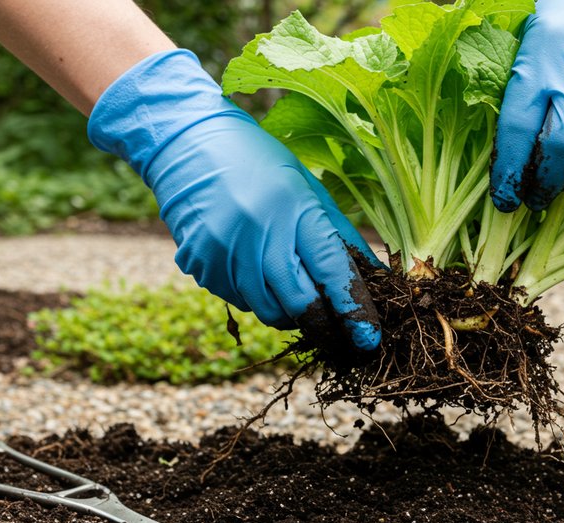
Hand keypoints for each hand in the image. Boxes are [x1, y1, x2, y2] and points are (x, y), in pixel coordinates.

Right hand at [88, 50, 381, 350]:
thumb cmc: (261, 163)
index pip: (331, 270)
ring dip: (290, 312)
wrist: (189, 143)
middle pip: (299, 303)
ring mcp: (225, 251)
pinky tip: (257, 269)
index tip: (369, 337)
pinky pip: (240, 301)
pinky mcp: (201, 264)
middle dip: (324, 324)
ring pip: (269, 311)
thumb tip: (374, 279)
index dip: (353, 310)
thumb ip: (339, 236)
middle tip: (337, 330)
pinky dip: (258, 297)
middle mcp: (258, 232)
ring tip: (295, 290)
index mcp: (294, 207)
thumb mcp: (309, 189)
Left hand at [490, 0, 563, 211]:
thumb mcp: (524, 59)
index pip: (516, 132)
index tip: (505, 200)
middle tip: (536, 200)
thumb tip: (507, 166)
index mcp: (537, 66)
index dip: (509, 174)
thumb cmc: (558, 36)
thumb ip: (516, 106)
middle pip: (561, 146)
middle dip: (545, 184)